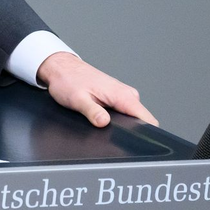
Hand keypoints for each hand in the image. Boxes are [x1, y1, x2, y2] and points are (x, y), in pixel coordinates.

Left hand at [36, 52, 158, 127]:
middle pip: (141, 121)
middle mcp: (126, 94)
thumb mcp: (77, 99)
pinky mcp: (116, 96)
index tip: (134, 142)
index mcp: (122, 95)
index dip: (145, 134)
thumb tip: (104, 122)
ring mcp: (122, 94)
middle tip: (109, 133)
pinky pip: (124, 111)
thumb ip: (92, 112)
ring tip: (102, 123)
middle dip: (130, 131)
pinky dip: (116, 118)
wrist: (62, 67)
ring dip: (121, 124)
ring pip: (132, 117)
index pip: (147, 119)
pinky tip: (101, 118)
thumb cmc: (68, 80)